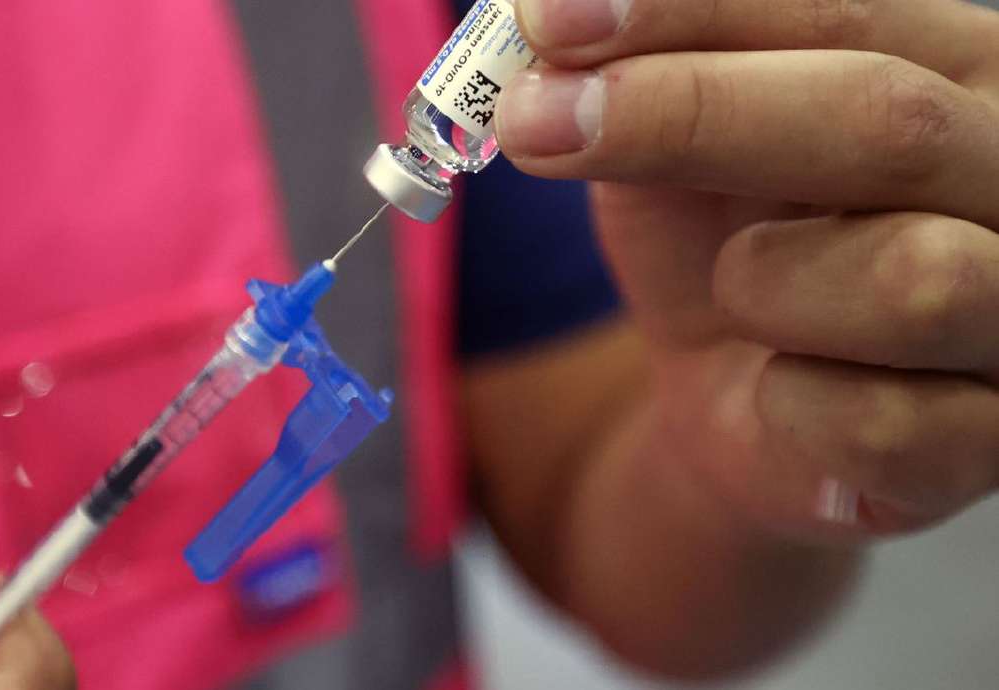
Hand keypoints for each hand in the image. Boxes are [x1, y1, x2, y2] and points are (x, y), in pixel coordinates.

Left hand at [497, 0, 998, 539]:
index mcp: (962, 71)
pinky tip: (779, 389)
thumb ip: (641, 72)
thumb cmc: (729, 241)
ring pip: (909, 280)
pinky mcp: (990, 442)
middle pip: (887, 122)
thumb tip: (542, 14)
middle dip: (694, 117)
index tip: (548, 21)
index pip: (846, 7)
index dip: (690, 10)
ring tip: (739, 289)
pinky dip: (785, 406)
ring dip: (762, 284)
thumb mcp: (673, 143)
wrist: (752, 404)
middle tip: (535, 122)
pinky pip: (876, 423)